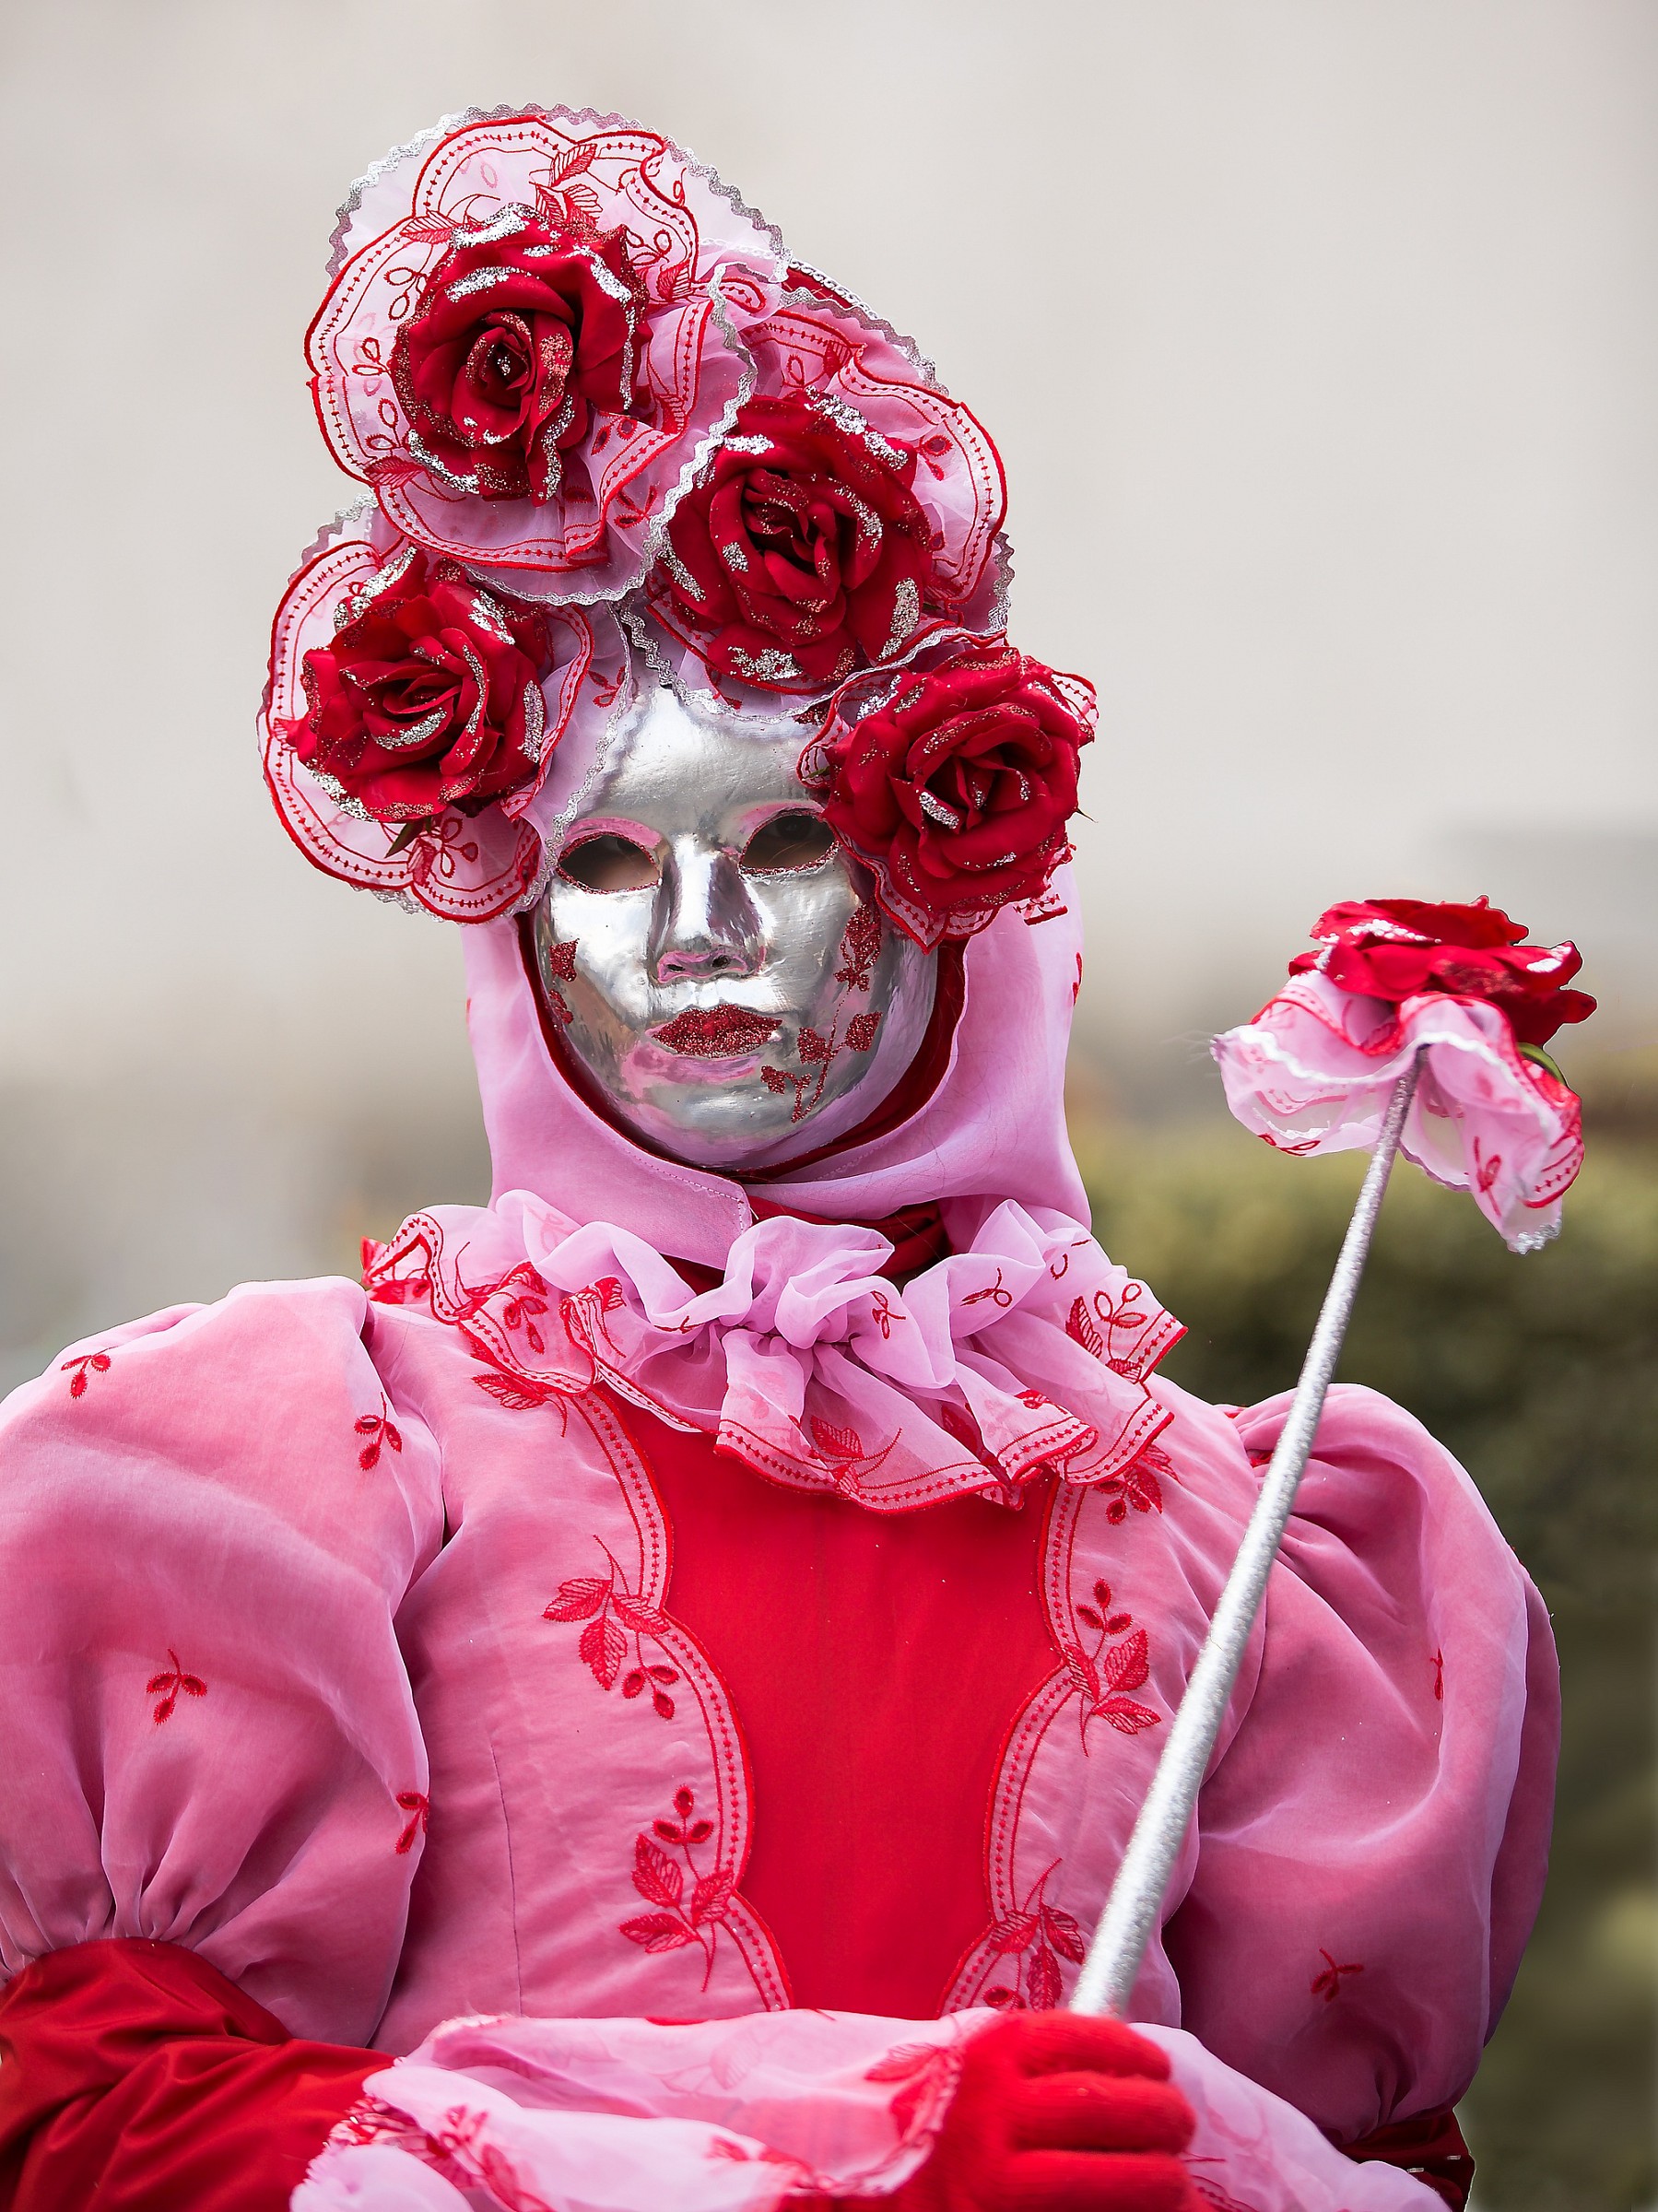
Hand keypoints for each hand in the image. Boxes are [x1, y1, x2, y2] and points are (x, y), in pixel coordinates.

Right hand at [818, 2014, 1198, 2211]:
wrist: (861, 2195)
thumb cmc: (921, 2128)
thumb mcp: (960, 2073)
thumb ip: (1019, 2064)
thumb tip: (1117, 2059)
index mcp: (984, 2053)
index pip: (1086, 2038)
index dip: (1137, 2054)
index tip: (1159, 2067)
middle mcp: (991, 2109)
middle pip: (1108, 2105)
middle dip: (1162, 2115)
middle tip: (1180, 2125)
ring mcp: (997, 2177)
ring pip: (1113, 2177)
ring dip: (1162, 2180)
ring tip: (1178, 2182)